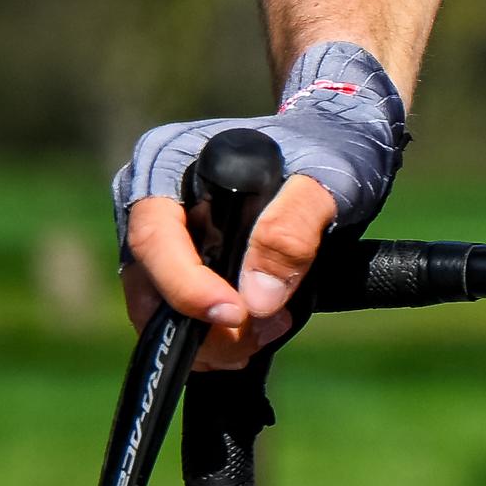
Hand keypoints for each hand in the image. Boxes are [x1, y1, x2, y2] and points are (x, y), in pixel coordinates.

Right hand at [113, 41, 405, 370]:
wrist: (336, 145)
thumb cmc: (327, 148)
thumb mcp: (326, 177)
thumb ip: (292, 227)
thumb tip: (257, 298)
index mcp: (166, 161)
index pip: (154, 236)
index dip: (186, 286)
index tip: (237, 314)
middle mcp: (150, 201)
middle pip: (149, 284)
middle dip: (201, 326)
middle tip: (262, 333)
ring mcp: (161, 238)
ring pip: (160, 311)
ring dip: (211, 340)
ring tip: (271, 329)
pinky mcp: (180, 267)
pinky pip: (181, 317)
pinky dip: (215, 337)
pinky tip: (259, 331)